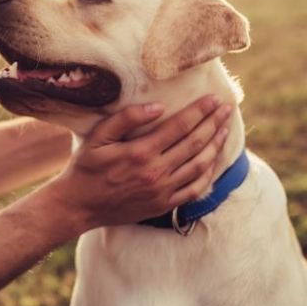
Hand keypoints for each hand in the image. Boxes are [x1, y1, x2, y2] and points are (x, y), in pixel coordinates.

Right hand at [47, 95, 232, 233]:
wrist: (79, 206)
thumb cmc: (86, 168)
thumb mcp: (98, 137)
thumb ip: (126, 119)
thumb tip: (157, 107)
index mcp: (140, 152)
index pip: (180, 127)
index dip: (199, 111)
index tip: (213, 99)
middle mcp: (155, 172)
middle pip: (195, 143)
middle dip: (214, 123)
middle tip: (227, 109)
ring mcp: (162, 191)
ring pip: (199, 165)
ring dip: (215, 146)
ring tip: (225, 130)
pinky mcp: (164, 205)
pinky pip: (194, 189)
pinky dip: (209, 174)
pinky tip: (213, 161)